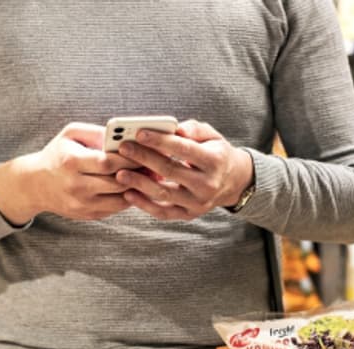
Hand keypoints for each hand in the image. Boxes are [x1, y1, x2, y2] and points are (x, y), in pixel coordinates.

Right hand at [0, 123, 139, 223]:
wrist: (35, 185)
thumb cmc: (57, 154)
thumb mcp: (70, 134)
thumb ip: (96, 133)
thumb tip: (124, 135)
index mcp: (71, 162)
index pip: (107, 162)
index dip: (129, 158)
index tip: (146, 151)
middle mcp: (76, 186)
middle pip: (117, 182)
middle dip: (139, 174)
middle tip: (157, 165)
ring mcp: (81, 204)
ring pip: (120, 199)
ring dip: (138, 188)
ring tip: (151, 177)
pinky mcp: (87, 215)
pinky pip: (115, 208)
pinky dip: (128, 198)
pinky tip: (138, 187)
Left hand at [114, 120, 253, 220]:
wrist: (233, 182)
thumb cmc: (215, 153)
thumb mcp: (211, 136)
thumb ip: (193, 129)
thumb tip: (174, 129)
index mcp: (214, 161)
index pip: (184, 149)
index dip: (161, 141)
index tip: (139, 133)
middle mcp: (208, 184)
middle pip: (171, 170)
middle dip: (144, 158)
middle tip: (123, 148)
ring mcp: (198, 202)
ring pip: (164, 194)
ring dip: (139, 184)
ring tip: (120, 173)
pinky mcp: (189, 214)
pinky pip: (163, 212)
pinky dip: (144, 205)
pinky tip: (128, 194)